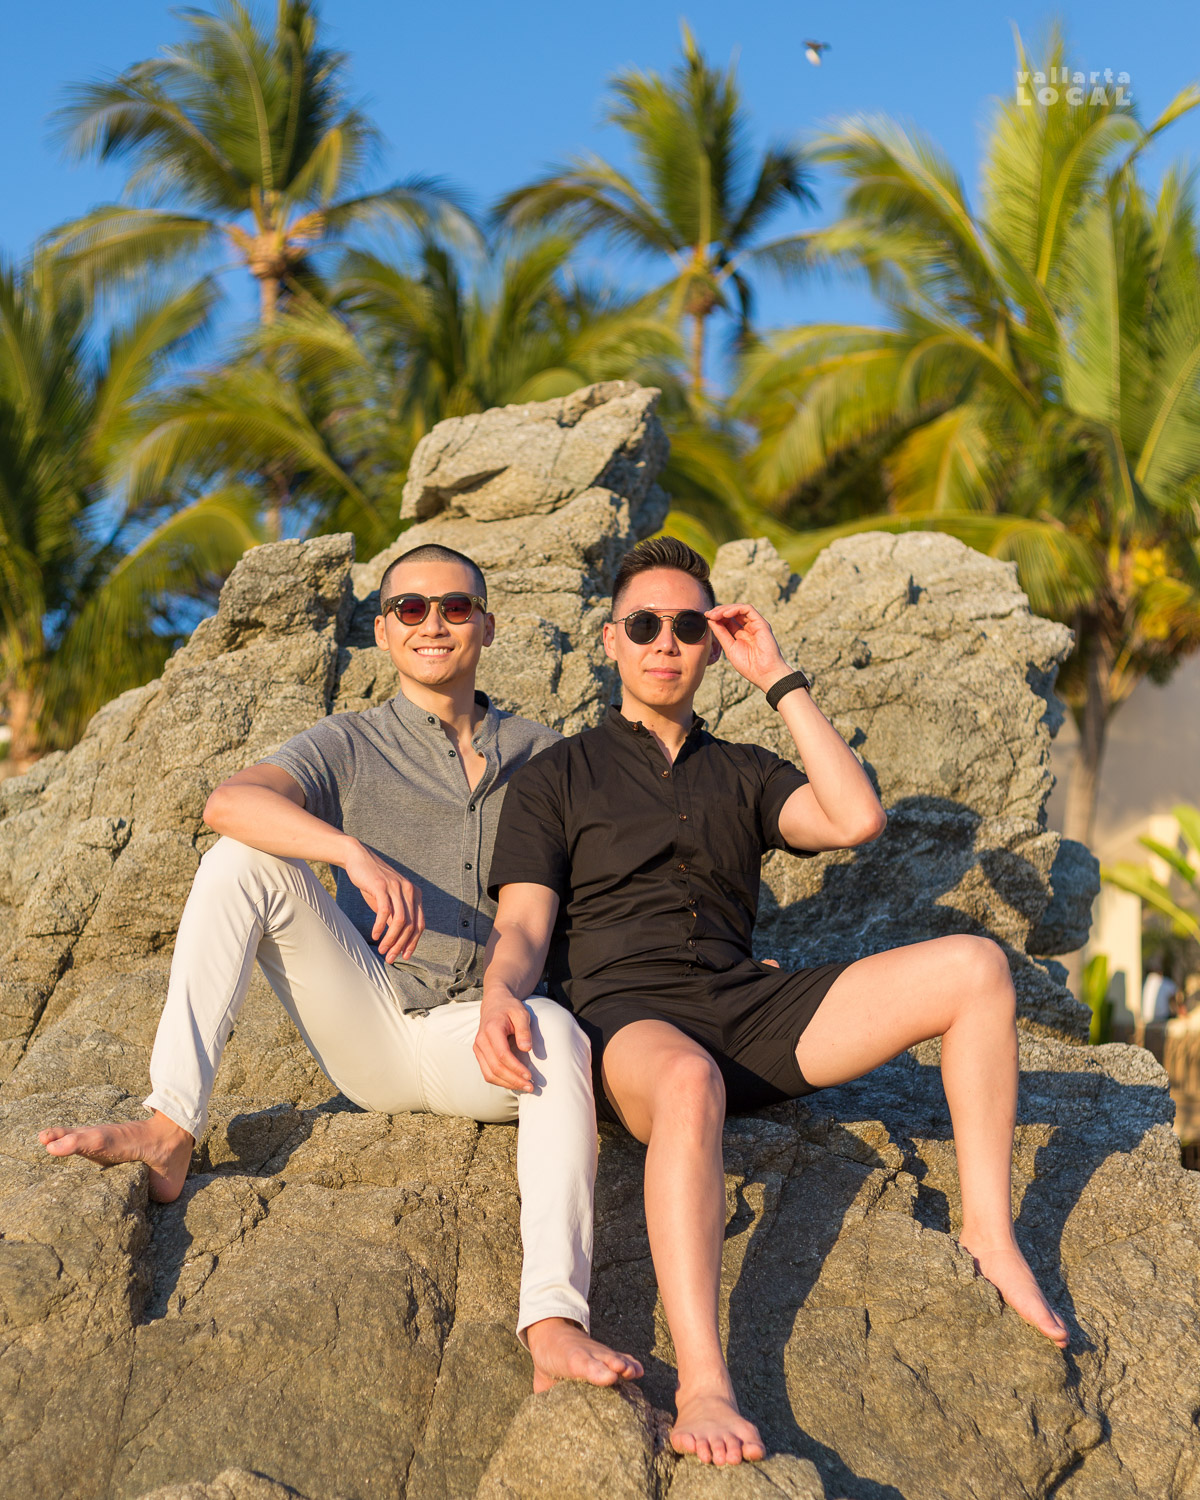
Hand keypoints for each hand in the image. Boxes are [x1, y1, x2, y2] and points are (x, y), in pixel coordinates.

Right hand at [341, 840, 424, 963]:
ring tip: (383, 950)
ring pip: (400, 921)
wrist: (358, 859)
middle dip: (401, 945)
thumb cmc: (373, 883)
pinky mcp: (382, 886)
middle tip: (390, 958)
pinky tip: (375, 936)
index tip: (405, 956)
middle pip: (411, 925)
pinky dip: (380, 926)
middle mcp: (409, 890)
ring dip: (391, 939)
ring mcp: (396, 887)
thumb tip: (399, 941)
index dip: (413, 942)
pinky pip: (385, 911)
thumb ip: (396, 917)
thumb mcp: (388, 901)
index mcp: (415, 894)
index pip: (420, 924)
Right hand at [473, 994, 534, 1092]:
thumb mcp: (521, 1014)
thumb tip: (526, 1049)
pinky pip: (487, 1073)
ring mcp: (478, 1049)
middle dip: (513, 1080)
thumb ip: (523, 1030)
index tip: (530, 1075)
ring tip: (524, 1088)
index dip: (516, 1067)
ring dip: (507, 1084)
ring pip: (489, 1074)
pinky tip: (514, 1083)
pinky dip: (500, 1081)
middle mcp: (481, 1041)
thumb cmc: (510, 1009)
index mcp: (491, 1029)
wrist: (495, 1004)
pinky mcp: (480, 1054)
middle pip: (495, 1067)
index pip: (502, 1054)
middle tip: (530, 1087)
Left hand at [705, 603, 790, 691]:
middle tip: (708, 614)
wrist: (764, 673)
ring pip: (739, 609)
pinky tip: (725, 614)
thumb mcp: (729, 648)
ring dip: (725, 609)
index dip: (716, 617)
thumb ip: (721, 634)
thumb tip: (711, 620)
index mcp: (741, 635)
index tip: (706, 617)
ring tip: (715, 614)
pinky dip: (735, 609)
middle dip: (719, 611)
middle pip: (732, 613)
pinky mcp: (761, 623)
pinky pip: (748, 609)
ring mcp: (755, 624)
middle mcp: (748, 628)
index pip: (727, 621)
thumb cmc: (748, 665)